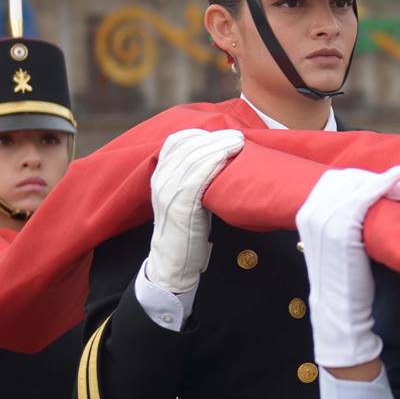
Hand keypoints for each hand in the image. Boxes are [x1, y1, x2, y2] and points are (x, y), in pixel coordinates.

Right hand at [145, 129, 244, 294]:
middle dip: (215, 138)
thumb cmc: (187, 231)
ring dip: (219, 146)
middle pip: (188, 147)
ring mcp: (168, 192)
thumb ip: (193, 179)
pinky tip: (227, 157)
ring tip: (239, 142)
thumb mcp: (185, 199)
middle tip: (237, 136)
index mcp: (160, 175)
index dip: (200, 135)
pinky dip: (213, 163)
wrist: (174, 265)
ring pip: (194, 158)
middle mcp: (161, 180)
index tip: (222, 134)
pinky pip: (197, 177)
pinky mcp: (180, 205)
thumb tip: (217, 159)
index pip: (176, 142)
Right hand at [296, 166, 399, 369]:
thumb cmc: (344, 275)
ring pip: (357, 185)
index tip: (382, 186)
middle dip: (374, 179)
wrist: (339, 307)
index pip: (334, 180)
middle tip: (399, 187)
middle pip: (347, 179)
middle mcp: (311, 213)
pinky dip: (383, 185)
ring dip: (384, 183)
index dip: (361, 179)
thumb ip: (339, 218)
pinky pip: (364, 197)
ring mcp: (324, 221)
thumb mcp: (333, 241)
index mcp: (305, 213)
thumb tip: (365, 196)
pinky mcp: (342, 230)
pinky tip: (398, 181)